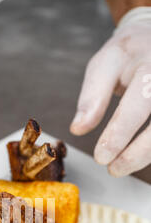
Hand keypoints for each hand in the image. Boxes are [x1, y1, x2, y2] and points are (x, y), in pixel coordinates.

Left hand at [70, 13, 150, 176]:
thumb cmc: (128, 54)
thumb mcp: (105, 65)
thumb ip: (92, 96)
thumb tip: (78, 129)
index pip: (139, 103)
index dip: (119, 134)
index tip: (101, 157)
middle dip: (136, 154)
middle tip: (113, 169)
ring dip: (145, 156)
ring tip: (120, 167)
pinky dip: (150, 150)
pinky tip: (136, 157)